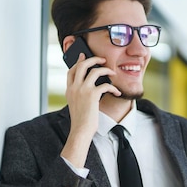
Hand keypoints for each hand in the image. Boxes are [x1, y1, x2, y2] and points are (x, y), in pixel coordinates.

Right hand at [61, 53, 118, 167]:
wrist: (81, 130)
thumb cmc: (81, 120)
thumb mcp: (76, 104)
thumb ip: (78, 94)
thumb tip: (89, 86)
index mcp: (69, 90)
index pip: (71, 71)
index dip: (78, 62)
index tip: (83, 56)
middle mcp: (74, 87)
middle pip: (82, 65)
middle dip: (93, 59)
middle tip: (102, 60)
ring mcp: (82, 90)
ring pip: (95, 71)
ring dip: (106, 70)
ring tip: (112, 73)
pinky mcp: (92, 95)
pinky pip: (105, 85)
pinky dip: (113, 88)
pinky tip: (117, 92)